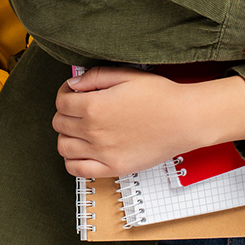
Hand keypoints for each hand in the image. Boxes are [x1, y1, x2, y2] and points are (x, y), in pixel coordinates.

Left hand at [54, 67, 237, 177]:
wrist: (185, 120)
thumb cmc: (160, 96)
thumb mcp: (126, 75)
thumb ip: (95, 77)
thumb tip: (73, 84)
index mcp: (94, 106)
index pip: (61, 102)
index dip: (65, 94)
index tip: (74, 93)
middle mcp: (93, 131)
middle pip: (59, 123)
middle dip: (66, 113)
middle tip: (80, 109)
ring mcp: (102, 153)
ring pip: (63, 147)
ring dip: (67, 136)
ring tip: (81, 130)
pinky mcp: (113, 168)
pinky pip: (77, 170)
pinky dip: (72, 161)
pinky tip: (83, 151)